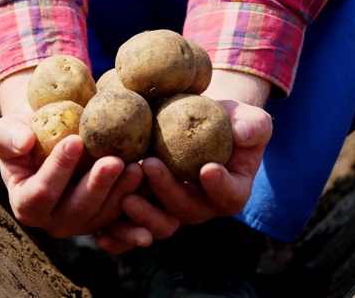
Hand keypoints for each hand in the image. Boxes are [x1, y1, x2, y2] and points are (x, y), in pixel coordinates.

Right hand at [0, 68, 149, 241]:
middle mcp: (54, 220)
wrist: (51, 137)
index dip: (58, 168)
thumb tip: (24, 141)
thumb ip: (7, 136)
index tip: (75, 141)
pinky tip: (151, 197)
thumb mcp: (7, 130)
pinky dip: (137, 210)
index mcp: (26, 203)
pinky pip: (122, 219)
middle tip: (114, 160)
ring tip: (136, 167)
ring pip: (103, 213)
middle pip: (78, 208)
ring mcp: (82, 223)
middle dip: (97, 185)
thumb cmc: (26, 132)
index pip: (42, 191)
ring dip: (121, 192)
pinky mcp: (105, 219)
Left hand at [108, 70, 272, 240]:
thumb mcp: (249, 119)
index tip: (208, 168)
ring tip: (126, 196)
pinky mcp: (149, 208)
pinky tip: (101, 234)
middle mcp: (202, 207)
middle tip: (150, 166)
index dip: (220, 185)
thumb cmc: (227, 120)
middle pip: (187, 209)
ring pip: (159, 223)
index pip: (229, 194)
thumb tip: (242, 132)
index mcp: (230, 191)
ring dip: (142, 214)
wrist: (196, 123)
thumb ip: (253, 126)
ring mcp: (172, 210)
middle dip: (168, 191)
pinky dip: (119, 234)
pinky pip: (134, 229)